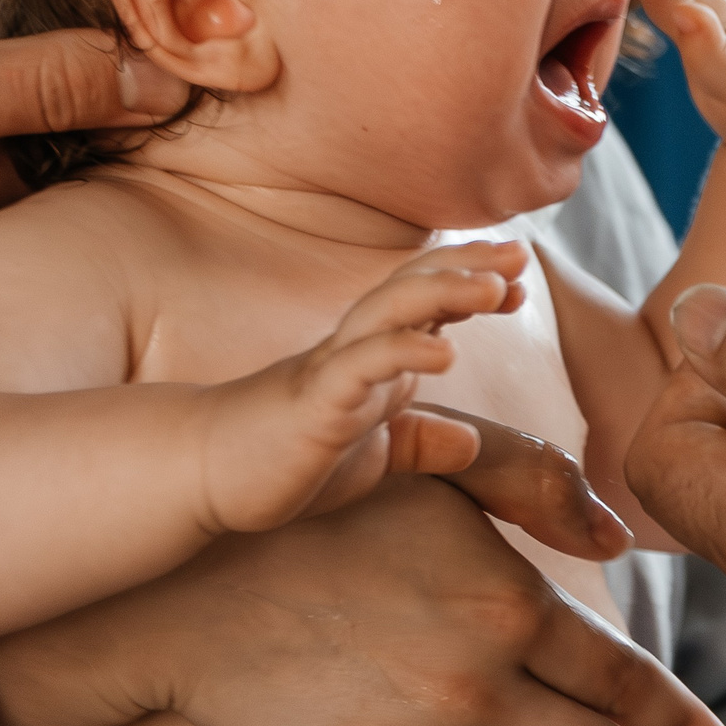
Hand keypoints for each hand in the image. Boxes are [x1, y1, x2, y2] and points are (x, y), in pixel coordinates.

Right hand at [193, 242, 528, 531]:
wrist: (205, 474)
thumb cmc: (285, 459)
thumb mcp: (371, 454)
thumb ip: (418, 443)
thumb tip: (468, 443)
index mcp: (371, 356)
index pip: (427, 303)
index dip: (472, 284)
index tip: (520, 279)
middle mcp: (354, 350)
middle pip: (414, 288)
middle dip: (468, 265)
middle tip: (521, 250)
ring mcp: (332, 371)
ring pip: (389, 313)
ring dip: (444, 292)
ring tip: (495, 285)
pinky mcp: (313, 404)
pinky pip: (359, 369)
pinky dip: (402, 352)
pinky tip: (443, 351)